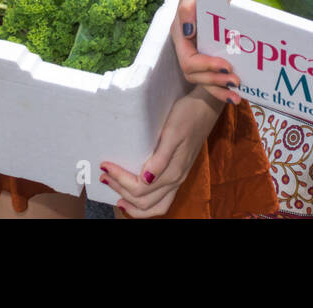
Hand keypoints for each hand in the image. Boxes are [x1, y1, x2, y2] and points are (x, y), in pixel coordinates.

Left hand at [101, 87, 222, 216]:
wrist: (207, 106)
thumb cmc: (188, 115)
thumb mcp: (172, 133)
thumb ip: (161, 159)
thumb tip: (146, 180)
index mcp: (173, 171)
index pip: (140, 189)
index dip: (120, 180)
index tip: (105, 166)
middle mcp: (176, 180)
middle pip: (144, 201)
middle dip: (121, 191)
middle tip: (104, 176)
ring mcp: (178, 178)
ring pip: (154, 206)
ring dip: (132, 203)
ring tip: (116, 193)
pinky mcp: (178, 173)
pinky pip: (161, 200)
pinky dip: (145, 203)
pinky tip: (134, 194)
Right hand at [171, 0, 240, 104]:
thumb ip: (189, 6)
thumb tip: (186, 31)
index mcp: (180, 31)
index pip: (188, 59)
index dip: (205, 67)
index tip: (225, 66)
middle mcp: (186, 44)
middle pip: (194, 74)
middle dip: (213, 81)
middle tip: (236, 81)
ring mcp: (198, 49)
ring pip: (201, 79)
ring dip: (218, 88)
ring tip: (237, 93)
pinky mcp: (209, 51)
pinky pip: (211, 76)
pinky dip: (221, 86)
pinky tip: (236, 92)